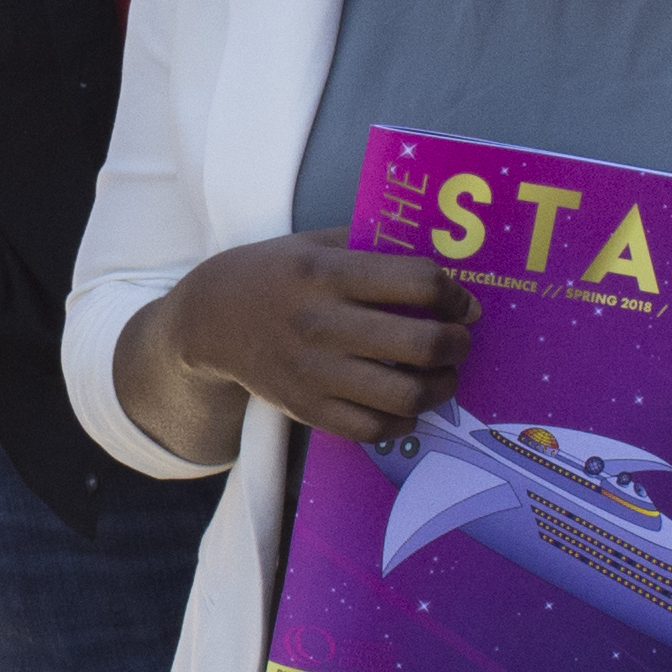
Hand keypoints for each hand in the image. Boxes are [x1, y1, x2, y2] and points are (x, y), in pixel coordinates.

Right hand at [166, 238, 470, 446]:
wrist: (210, 320)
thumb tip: (441, 265)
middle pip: (422, 343)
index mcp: (328, 273)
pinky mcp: (307, 409)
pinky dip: (403, 421)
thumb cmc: (276, 274)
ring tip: (444, 375)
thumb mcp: (316, 243)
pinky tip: (406, 404)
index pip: (418, 281)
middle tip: (459, 339)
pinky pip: (373, 429)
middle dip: (458, 343)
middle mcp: (322, 324)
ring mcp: (314, 372)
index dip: (454, 294)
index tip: (461, 302)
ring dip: (441, 387)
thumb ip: (372, 247)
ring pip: (405, 395)